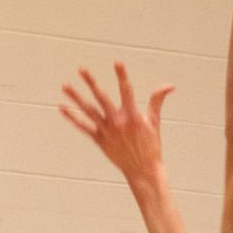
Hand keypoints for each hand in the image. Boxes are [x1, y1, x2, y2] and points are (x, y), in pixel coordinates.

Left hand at [59, 63, 173, 188]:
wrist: (142, 170)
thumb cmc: (150, 145)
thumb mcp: (154, 122)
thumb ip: (157, 101)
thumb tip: (170, 85)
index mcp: (132, 116)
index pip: (126, 90)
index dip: (122, 76)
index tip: (117, 62)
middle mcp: (117, 122)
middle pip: (102, 98)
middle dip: (91, 83)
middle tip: (82, 69)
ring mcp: (107, 131)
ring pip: (88, 111)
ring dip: (76, 98)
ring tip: (65, 86)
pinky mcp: (99, 140)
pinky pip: (83, 127)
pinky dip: (72, 118)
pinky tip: (62, 108)